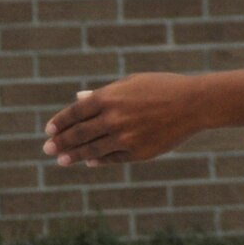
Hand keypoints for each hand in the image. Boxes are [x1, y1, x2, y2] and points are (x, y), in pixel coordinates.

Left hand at [42, 75, 202, 166]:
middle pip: (78, 133)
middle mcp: (112, 118)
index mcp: (108, 97)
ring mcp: (124, 137)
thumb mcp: (132, 83)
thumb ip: (104, 94)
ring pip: (91, 149)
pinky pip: (112, 158)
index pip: (74, 112)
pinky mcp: (138, 152)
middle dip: (60, 142)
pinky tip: (90, 161)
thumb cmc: (163, 88)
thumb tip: (78, 98)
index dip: (59, 122)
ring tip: (62, 160)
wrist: (195, 103)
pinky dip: (98, 160)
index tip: (49, 130)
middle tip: (48, 149)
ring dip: (73, 155)